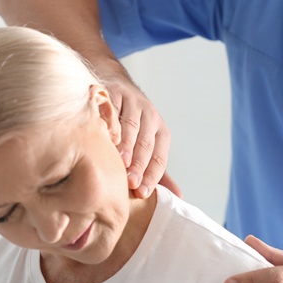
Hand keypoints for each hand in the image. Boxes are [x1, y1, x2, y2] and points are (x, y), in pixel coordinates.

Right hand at [105, 73, 179, 198]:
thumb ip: (158, 171)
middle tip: (130, 183)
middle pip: (146, 144)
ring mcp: (133, 103)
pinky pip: (112, 110)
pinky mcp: (114, 92)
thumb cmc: (132, 125)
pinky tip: (105, 138)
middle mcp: (150, 116)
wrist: (115, 85)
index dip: (151, 176)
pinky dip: (109, 124)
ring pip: (131, 127)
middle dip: (138, 165)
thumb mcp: (147, 146)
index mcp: (161, 132)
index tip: (142, 193)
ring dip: (126, 146)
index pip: (158, 158)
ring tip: (120, 163)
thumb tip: (178, 197)